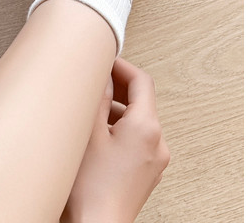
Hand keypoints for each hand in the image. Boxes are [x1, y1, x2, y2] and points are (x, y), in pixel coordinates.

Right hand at [62, 57, 170, 222]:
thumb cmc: (90, 187)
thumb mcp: (88, 130)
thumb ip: (97, 96)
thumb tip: (101, 74)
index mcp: (147, 127)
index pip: (142, 80)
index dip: (121, 65)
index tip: (104, 58)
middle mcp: (157, 143)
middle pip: (141, 100)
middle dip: (117, 86)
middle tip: (93, 80)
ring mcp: (154, 161)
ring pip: (138, 120)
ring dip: (116, 109)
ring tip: (89, 110)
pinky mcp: (146, 173)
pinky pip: (137, 139)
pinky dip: (119, 129)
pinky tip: (96, 135)